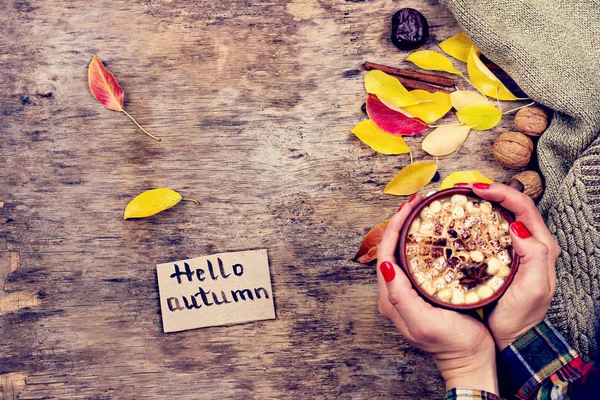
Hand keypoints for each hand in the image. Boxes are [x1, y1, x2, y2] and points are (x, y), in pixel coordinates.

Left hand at [377, 195, 498, 393]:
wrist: (471, 363)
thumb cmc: (452, 345)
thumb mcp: (425, 322)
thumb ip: (401, 297)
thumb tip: (385, 266)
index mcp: (392, 298)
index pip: (385, 254)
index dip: (394, 227)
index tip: (410, 206)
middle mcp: (395, 293)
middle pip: (392, 249)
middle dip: (401, 222)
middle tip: (417, 201)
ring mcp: (408, 292)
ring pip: (403, 253)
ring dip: (410, 230)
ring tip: (423, 210)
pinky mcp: (422, 292)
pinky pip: (416, 260)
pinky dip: (421, 242)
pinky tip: (434, 233)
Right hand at [471, 182, 559, 349]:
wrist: (511, 340)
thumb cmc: (521, 317)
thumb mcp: (533, 289)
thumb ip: (535, 256)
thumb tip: (517, 226)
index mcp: (542, 248)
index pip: (524, 208)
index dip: (502, 193)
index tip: (477, 189)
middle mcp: (530, 245)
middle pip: (513, 207)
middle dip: (490, 192)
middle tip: (463, 188)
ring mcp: (514, 251)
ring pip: (501, 217)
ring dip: (482, 203)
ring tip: (459, 198)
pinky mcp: (499, 258)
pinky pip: (490, 232)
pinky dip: (477, 220)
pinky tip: (461, 220)